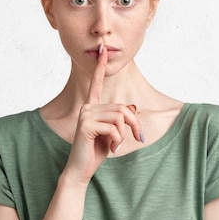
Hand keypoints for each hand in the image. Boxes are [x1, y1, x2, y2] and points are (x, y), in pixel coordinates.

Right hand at [63, 45, 142, 184]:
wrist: (81, 169)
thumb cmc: (96, 151)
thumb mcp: (112, 133)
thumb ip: (120, 119)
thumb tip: (132, 109)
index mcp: (92, 106)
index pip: (97, 83)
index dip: (100, 67)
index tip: (102, 50)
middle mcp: (87, 107)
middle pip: (122, 108)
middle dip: (134, 124)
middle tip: (137, 138)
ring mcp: (85, 114)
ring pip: (120, 118)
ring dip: (124, 135)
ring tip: (117, 146)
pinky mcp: (86, 125)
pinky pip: (114, 129)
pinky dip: (118, 141)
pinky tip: (110, 149)